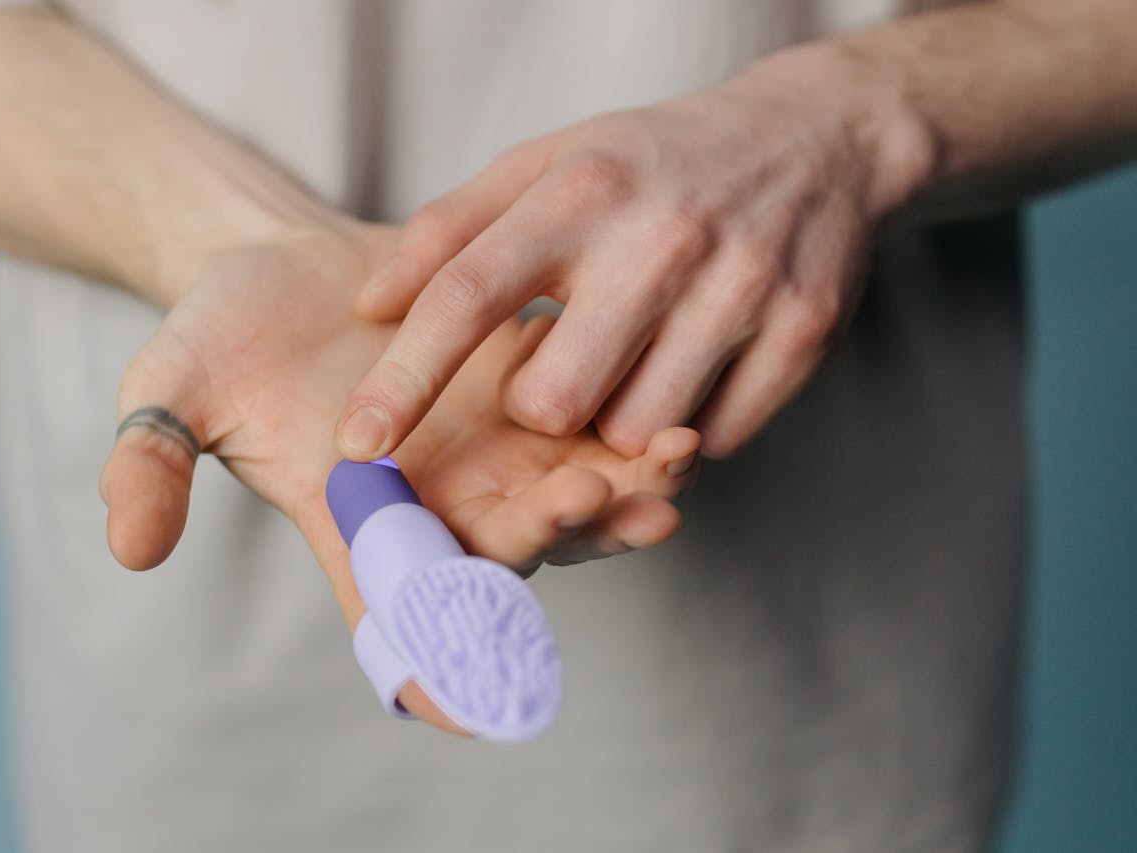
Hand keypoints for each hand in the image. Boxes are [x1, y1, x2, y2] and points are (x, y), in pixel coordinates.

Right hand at [97, 224, 701, 733]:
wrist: (283, 259)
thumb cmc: (222, 333)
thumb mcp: (167, 391)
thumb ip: (151, 465)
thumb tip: (130, 550)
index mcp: (354, 520)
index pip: (394, 612)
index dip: (430, 662)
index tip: (470, 705)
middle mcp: (433, 497)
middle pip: (506, 551)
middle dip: (553, 534)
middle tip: (593, 503)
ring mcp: (486, 446)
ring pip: (567, 499)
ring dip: (620, 496)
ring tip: (669, 473)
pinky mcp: (524, 387)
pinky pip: (589, 424)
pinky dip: (630, 431)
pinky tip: (681, 421)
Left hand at [340, 51, 930, 458]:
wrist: (816, 137)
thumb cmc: (654, 163)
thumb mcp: (549, 165)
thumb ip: (451, 231)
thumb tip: (370, 306)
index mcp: (580, 192)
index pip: (468, 295)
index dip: (406, 380)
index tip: (360, 445)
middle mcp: (660, 239)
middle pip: (555, 401)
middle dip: (542, 411)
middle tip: (566, 368)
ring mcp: (740, 288)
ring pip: (639, 434)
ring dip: (620, 423)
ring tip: (638, 362)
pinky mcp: (803, 331)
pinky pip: (717, 436)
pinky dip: (692, 425)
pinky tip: (697, 367)